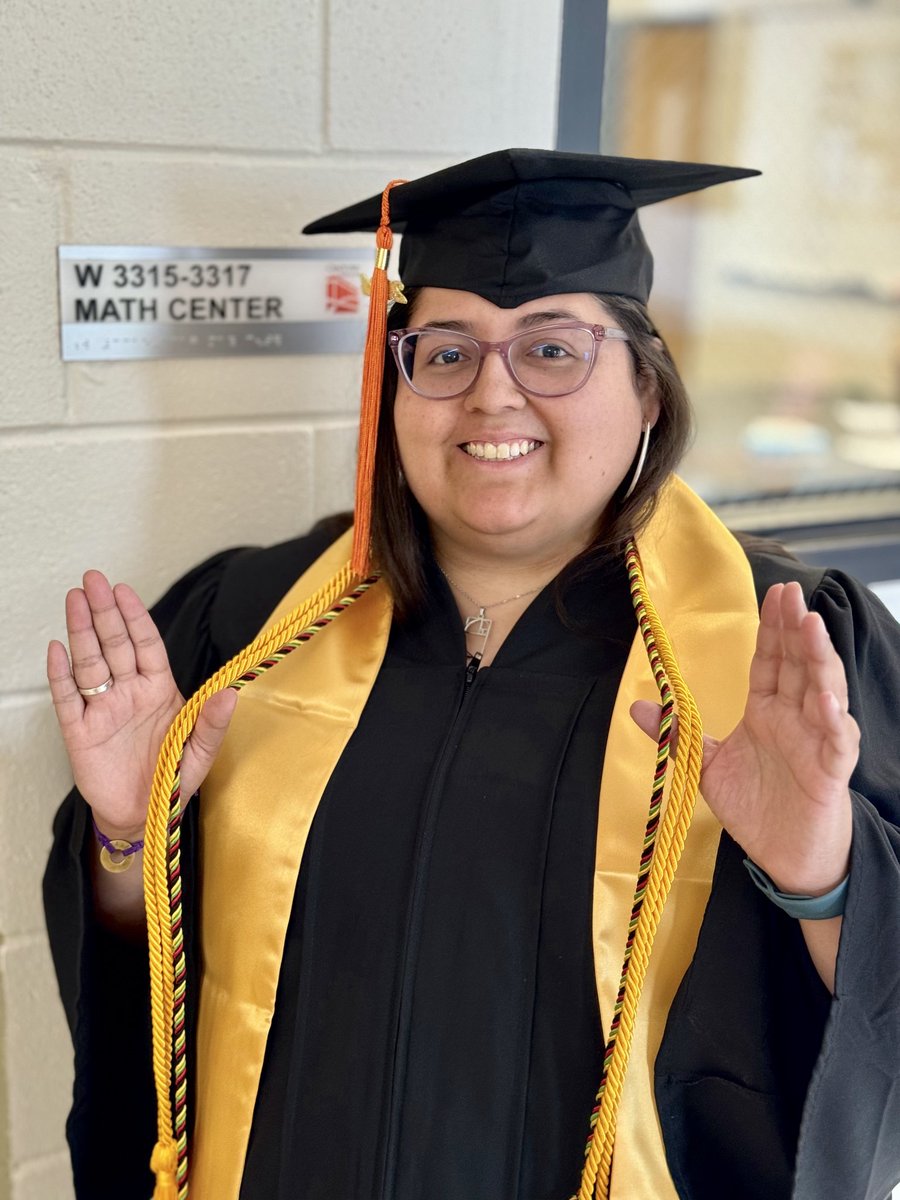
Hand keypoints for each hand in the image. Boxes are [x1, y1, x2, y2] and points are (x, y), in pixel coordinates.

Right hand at [47, 570, 236, 838]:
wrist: (142, 817)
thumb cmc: (171, 781)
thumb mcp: (201, 753)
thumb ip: (214, 723)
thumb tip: (231, 693)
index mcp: (159, 691)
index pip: (146, 645)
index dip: (135, 617)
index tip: (125, 590)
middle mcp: (129, 693)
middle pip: (114, 645)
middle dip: (104, 611)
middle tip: (93, 579)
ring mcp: (103, 709)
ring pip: (90, 663)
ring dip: (82, 631)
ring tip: (75, 599)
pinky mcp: (80, 732)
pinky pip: (68, 698)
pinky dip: (61, 674)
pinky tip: (57, 649)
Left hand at [632, 581, 857, 895]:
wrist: (785, 856)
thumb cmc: (756, 806)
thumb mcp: (707, 766)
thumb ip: (678, 734)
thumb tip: (637, 704)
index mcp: (768, 711)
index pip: (771, 661)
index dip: (773, 628)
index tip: (774, 593)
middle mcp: (795, 718)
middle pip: (799, 665)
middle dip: (796, 628)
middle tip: (793, 593)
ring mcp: (816, 741)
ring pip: (824, 691)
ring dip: (819, 659)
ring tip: (812, 626)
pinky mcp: (829, 771)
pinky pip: (835, 742)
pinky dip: (832, 721)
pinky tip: (825, 701)